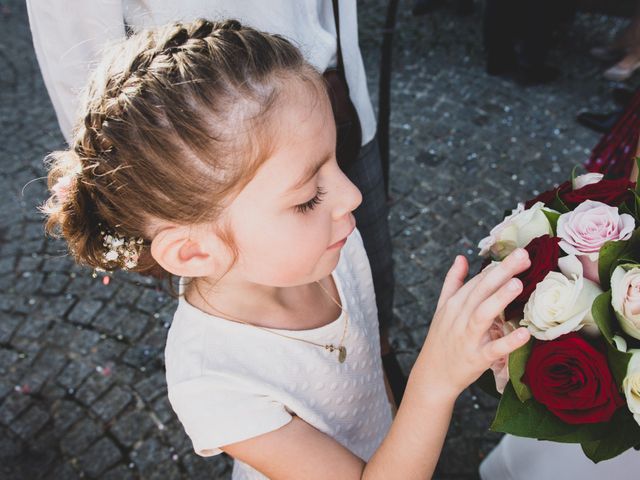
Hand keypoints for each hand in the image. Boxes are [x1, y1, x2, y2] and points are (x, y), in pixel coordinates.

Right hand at [414, 250, 531, 399]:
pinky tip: (524, 334)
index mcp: (453, 304)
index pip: (477, 281)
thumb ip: (453, 282)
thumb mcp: (442, 309)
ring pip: (483, 314)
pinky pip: (493, 349)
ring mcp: (467, 338)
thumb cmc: (441, 340)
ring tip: (518, 283)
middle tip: (523, 255)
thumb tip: (461, 257)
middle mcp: (459, 318)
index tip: (517, 252)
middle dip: (501, 272)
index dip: (496, 267)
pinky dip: (508, 342)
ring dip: (499, 298)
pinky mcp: (476, 359)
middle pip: (480, 291)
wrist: (432, 375)